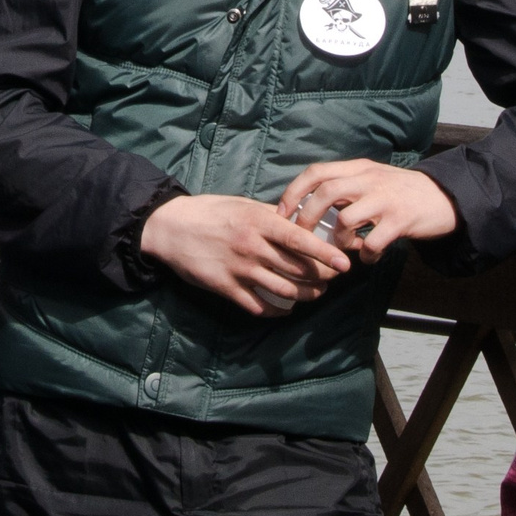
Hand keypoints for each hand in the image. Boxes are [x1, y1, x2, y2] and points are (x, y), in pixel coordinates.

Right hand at [138, 194, 348, 315]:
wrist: (171, 227)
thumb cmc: (212, 212)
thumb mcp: (244, 205)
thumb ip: (273, 215)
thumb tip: (302, 220)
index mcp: (259, 222)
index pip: (300, 240)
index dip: (325, 253)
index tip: (344, 263)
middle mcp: (252, 247)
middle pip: (297, 269)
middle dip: (321, 278)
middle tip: (332, 279)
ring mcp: (239, 269)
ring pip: (283, 290)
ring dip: (304, 296)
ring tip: (315, 294)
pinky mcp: (225, 287)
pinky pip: (258, 305)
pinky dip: (276, 310)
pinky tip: (285, 309)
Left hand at [279, 159, 459, 263]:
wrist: (446, 197)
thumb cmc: (403, 192)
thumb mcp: (374, 179)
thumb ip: (347, 187)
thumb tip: (312, 206)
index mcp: (360, 168)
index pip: (317, 172)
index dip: (294, 192)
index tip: (282, 213)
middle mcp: (371, 179)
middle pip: (326, 192)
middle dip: (307, 217)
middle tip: (303, 237)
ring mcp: (386, 199)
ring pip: (346, 219)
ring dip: (338, 241)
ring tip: (344, 249)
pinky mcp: (402, 220)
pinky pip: (373, 242)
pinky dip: (366, 255)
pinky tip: (369, 258)